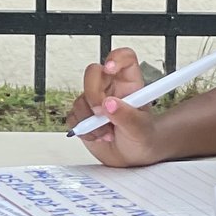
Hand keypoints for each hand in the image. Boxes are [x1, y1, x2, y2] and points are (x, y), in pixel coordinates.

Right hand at [69, 50, 172, 166]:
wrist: (133, 157)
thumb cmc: (142, 138)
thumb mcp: (140, 128)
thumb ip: (126, 115)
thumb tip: (110, 104)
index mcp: (130, 84)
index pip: (124, 58)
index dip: (116, 58)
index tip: (110, 69)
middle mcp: (111, 88)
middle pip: (93, 72)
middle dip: (93, 93)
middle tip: (101, 112)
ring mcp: (95, 101)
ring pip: (80, 97)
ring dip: (91, 120)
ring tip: (107, 133)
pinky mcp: (83, 116)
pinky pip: (73, 116)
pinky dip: (84, 130)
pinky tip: (98, 136)